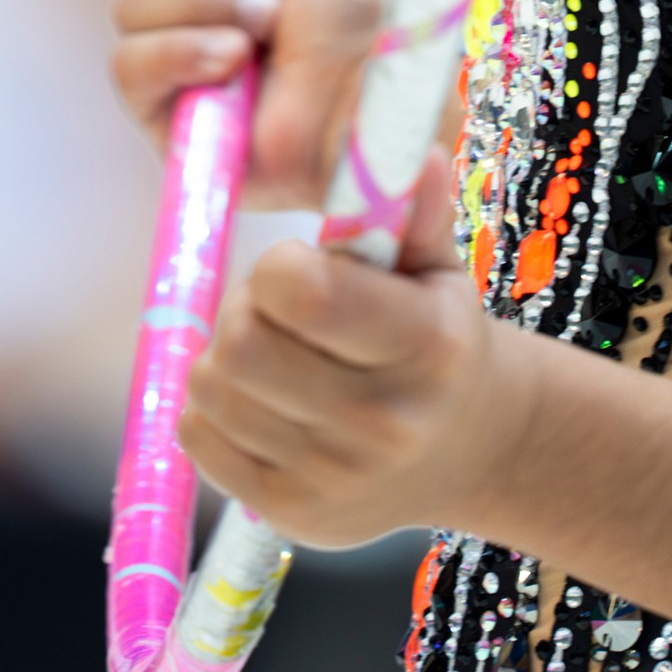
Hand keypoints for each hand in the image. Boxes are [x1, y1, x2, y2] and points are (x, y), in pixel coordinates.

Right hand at [111, 0, 403, 206]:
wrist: (373, 107)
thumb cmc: (376, 19)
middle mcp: (200, 6)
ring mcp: (177, 64)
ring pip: (130, 1)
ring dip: (204, 2)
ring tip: (267, 26)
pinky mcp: (163, 120)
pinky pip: (128, 65)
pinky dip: (177, 51)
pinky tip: (230, 62)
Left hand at [180, 236, 522, 546]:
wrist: (473, 449)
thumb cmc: (439, 339)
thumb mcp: (437, 269)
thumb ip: (414, 210)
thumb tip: (419, 156)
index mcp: (426, 345)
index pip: (302, 292)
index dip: (281, 266)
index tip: (301, 268)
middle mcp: (385, 421)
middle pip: (242, 343)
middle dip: (244, 309)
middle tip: (276, 310)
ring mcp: (337, 478)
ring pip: (212, 388)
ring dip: (226, 356)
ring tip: (275, 354)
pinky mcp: (293, 516)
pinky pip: (198, 437)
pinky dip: (214, 409)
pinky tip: (263, 401)